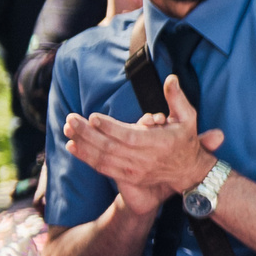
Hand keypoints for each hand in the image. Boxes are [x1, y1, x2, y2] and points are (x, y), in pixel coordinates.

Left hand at [60, 74, 224, 213]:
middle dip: (88, 133)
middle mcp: (146, 160)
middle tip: (71, 119)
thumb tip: (170, 78)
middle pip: (111, 147)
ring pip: (104, 158)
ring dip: (83, 145)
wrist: (188, 171)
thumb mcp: (188, 117)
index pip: (130, 137)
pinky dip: (86, 158)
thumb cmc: (185, 139)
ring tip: (67, 129)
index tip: (93, 116)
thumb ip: (177, 98)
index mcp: (160, 144)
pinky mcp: (129, 177)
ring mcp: (136, 171)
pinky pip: (103, 168)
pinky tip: (72, 146)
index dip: (110, 128)